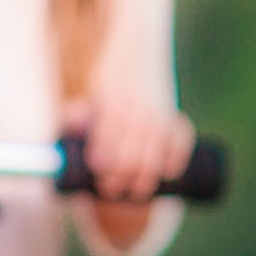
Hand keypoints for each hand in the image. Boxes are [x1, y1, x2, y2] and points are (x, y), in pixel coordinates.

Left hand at [70, 96, 195, 201]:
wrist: (137, 62)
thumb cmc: (105, 89)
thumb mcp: (87, 96)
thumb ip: (75, 115)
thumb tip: (73, 131)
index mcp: (112, 95)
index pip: (110, 123)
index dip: (105, 146)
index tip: (96, 168)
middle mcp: (138, 101)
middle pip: (134, 136)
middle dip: (123, 167)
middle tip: (110, 189)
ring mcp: (160, 109)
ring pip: (158, 140)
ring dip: (149, 170)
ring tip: (136, 193)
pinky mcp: (176, 118)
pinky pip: (181, 136)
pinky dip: (178, 154)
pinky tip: (168, 174)